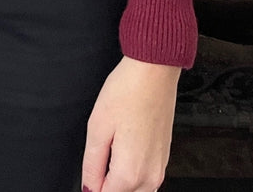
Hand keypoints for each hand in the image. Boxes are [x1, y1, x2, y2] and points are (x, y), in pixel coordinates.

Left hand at [81, 56, 179, 191]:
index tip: (89, 171)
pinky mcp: (164, 158)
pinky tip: (123, 148)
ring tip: (110, 151)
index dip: (90, 186)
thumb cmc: (128, 91)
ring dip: (120, 181)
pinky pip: (146, 179)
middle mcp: (149, 176)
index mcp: (130, 173)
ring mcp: (159, 168)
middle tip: (98, 159)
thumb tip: (88, 188)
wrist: (154, 73)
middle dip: (106, 184)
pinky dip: (132, 173)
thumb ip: (91, 165)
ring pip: (136, 191)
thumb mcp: (97, 127)